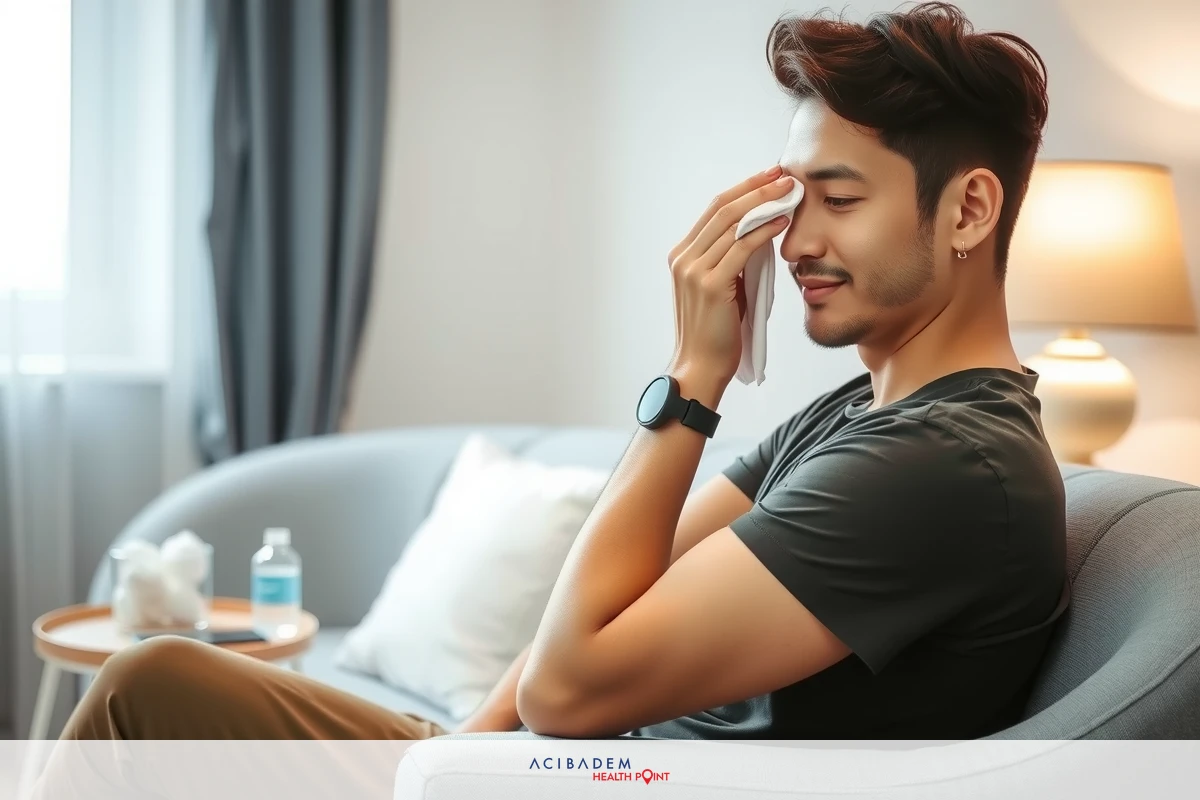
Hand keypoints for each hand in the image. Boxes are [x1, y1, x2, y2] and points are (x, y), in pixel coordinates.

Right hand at [666, 165, 793, 384]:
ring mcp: (693, 270)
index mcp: (682, 256)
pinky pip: (742, 248)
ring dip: (764, 203)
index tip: (770, 177)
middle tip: (784, 175)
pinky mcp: (710, 285)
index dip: (744, 190)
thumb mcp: (721, 289)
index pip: (714, 210)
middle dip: (756, 188)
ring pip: (731, 223)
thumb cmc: (716, 334)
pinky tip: (783, 221)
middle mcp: (683, 258)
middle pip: (722, 209)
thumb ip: (731, 262)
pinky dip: (764, 230)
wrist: (700, 368)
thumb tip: (760, 234)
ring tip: (790, 192)